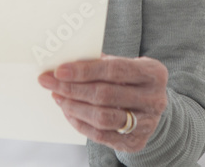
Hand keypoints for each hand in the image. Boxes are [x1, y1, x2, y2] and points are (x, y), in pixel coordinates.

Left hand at [38, 55, 167, 151]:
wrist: (151, 107)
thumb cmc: (130, 80)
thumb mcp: (124, 65)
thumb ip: (100, 63)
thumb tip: (65, 64)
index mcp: (153, 73)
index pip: (114, 70)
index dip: (84, 70)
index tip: (59, 70)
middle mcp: (154, 99)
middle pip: (105, 95)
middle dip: (72, 89)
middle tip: (50, 83)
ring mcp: (147, 123)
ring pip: (102, 117)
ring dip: (74, 107)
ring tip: (58, 97)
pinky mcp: (136, 141)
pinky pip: (101, 135)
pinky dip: (80, 123)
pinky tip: (68, 112)